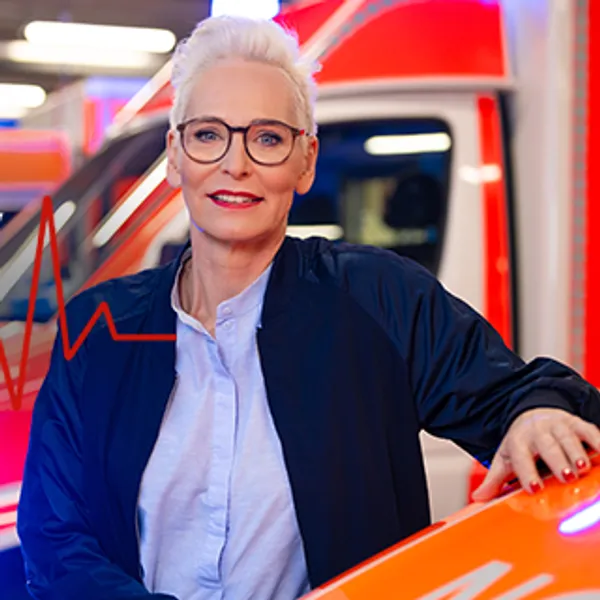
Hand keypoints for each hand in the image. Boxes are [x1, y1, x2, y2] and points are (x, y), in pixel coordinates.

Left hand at [471, 408, 599, 501]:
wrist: (530, 413)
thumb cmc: (520, 443)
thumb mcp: (504, 458)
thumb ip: (494, 480)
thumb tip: (478, 497)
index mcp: (518, 441)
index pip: (520, 456)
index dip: (526, 472)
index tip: (534, 488)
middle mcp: (537, 431)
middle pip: (547, 445)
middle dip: (556, 460)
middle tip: (566, 477)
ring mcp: (557, 425)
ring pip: (567, 437)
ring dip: (576, 451)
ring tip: (583, 468)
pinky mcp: (575, 422)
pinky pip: (587, 429)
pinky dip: (597, 441)